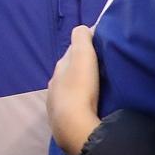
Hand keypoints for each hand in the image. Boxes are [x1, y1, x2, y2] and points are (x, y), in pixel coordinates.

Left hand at [48, 26, 102, 154]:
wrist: (74, 126)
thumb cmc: (81, 88)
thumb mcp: (83, 56)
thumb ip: (82, 37)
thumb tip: (84, 28)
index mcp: (59, 68)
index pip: (72, 52)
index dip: (85, 49)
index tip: (100, 50)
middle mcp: (54, 84)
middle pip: (69, 72)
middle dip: (81, 69)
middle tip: (101, 70)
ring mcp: (55, 104)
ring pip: (69, 90)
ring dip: (80, 87)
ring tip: (97, 89)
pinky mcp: (61, 122)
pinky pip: (71, 107)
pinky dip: (79, 103)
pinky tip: (88, 107)